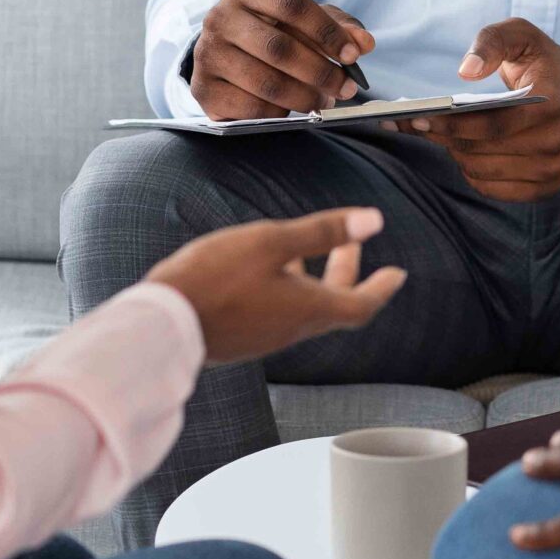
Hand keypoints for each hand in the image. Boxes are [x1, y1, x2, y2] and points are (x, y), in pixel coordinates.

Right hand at [141, 207, 407, 365]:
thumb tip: (374, 221)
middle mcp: (292, 329)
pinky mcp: (242, 337)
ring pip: (305, 308)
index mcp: (308, 309)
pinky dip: (288, 288)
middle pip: (334, 304)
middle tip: (356, 245)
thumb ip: (322, 232)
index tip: (397, 274)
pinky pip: (278, 313)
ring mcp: (265, 337)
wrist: (162, 325)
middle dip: (348, 271)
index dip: (381, 288)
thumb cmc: (216, 278)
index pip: (360, 305)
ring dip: (316, 278)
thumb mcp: (272, 242)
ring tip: (311, 248)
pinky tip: (268, 268)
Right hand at [190, 0, 375, 120]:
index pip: (292, 5)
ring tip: (323, 100)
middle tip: (346, 87)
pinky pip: (251, 107)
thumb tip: (364, 42)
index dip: (327, 31)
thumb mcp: (304, 19)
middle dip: (321, 71)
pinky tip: (289, 109)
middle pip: (280, 48)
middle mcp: (220, 17)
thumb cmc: (273, 31)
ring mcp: (208, 54)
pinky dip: (278, 113)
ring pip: (267, 82)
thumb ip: (338, 26)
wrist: (224, 55)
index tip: (354, 54)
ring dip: (304, 97)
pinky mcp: (204, 89)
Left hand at [405, 19, 559, 201]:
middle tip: (415, 122)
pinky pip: (491, 188)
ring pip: (481, 172)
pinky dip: (471, 170)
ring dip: (455, 152)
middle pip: (482, 151)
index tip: (418, 116)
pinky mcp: (546, 187)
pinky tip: (463, 149)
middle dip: (443, 136)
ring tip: (438, 132)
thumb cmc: (545, 63)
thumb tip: (465, 71)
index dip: (452, 123)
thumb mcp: (521, 36)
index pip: (493, 124)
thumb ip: (491, 42)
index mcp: (552, 104)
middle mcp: (556, 143)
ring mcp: (552, 170)